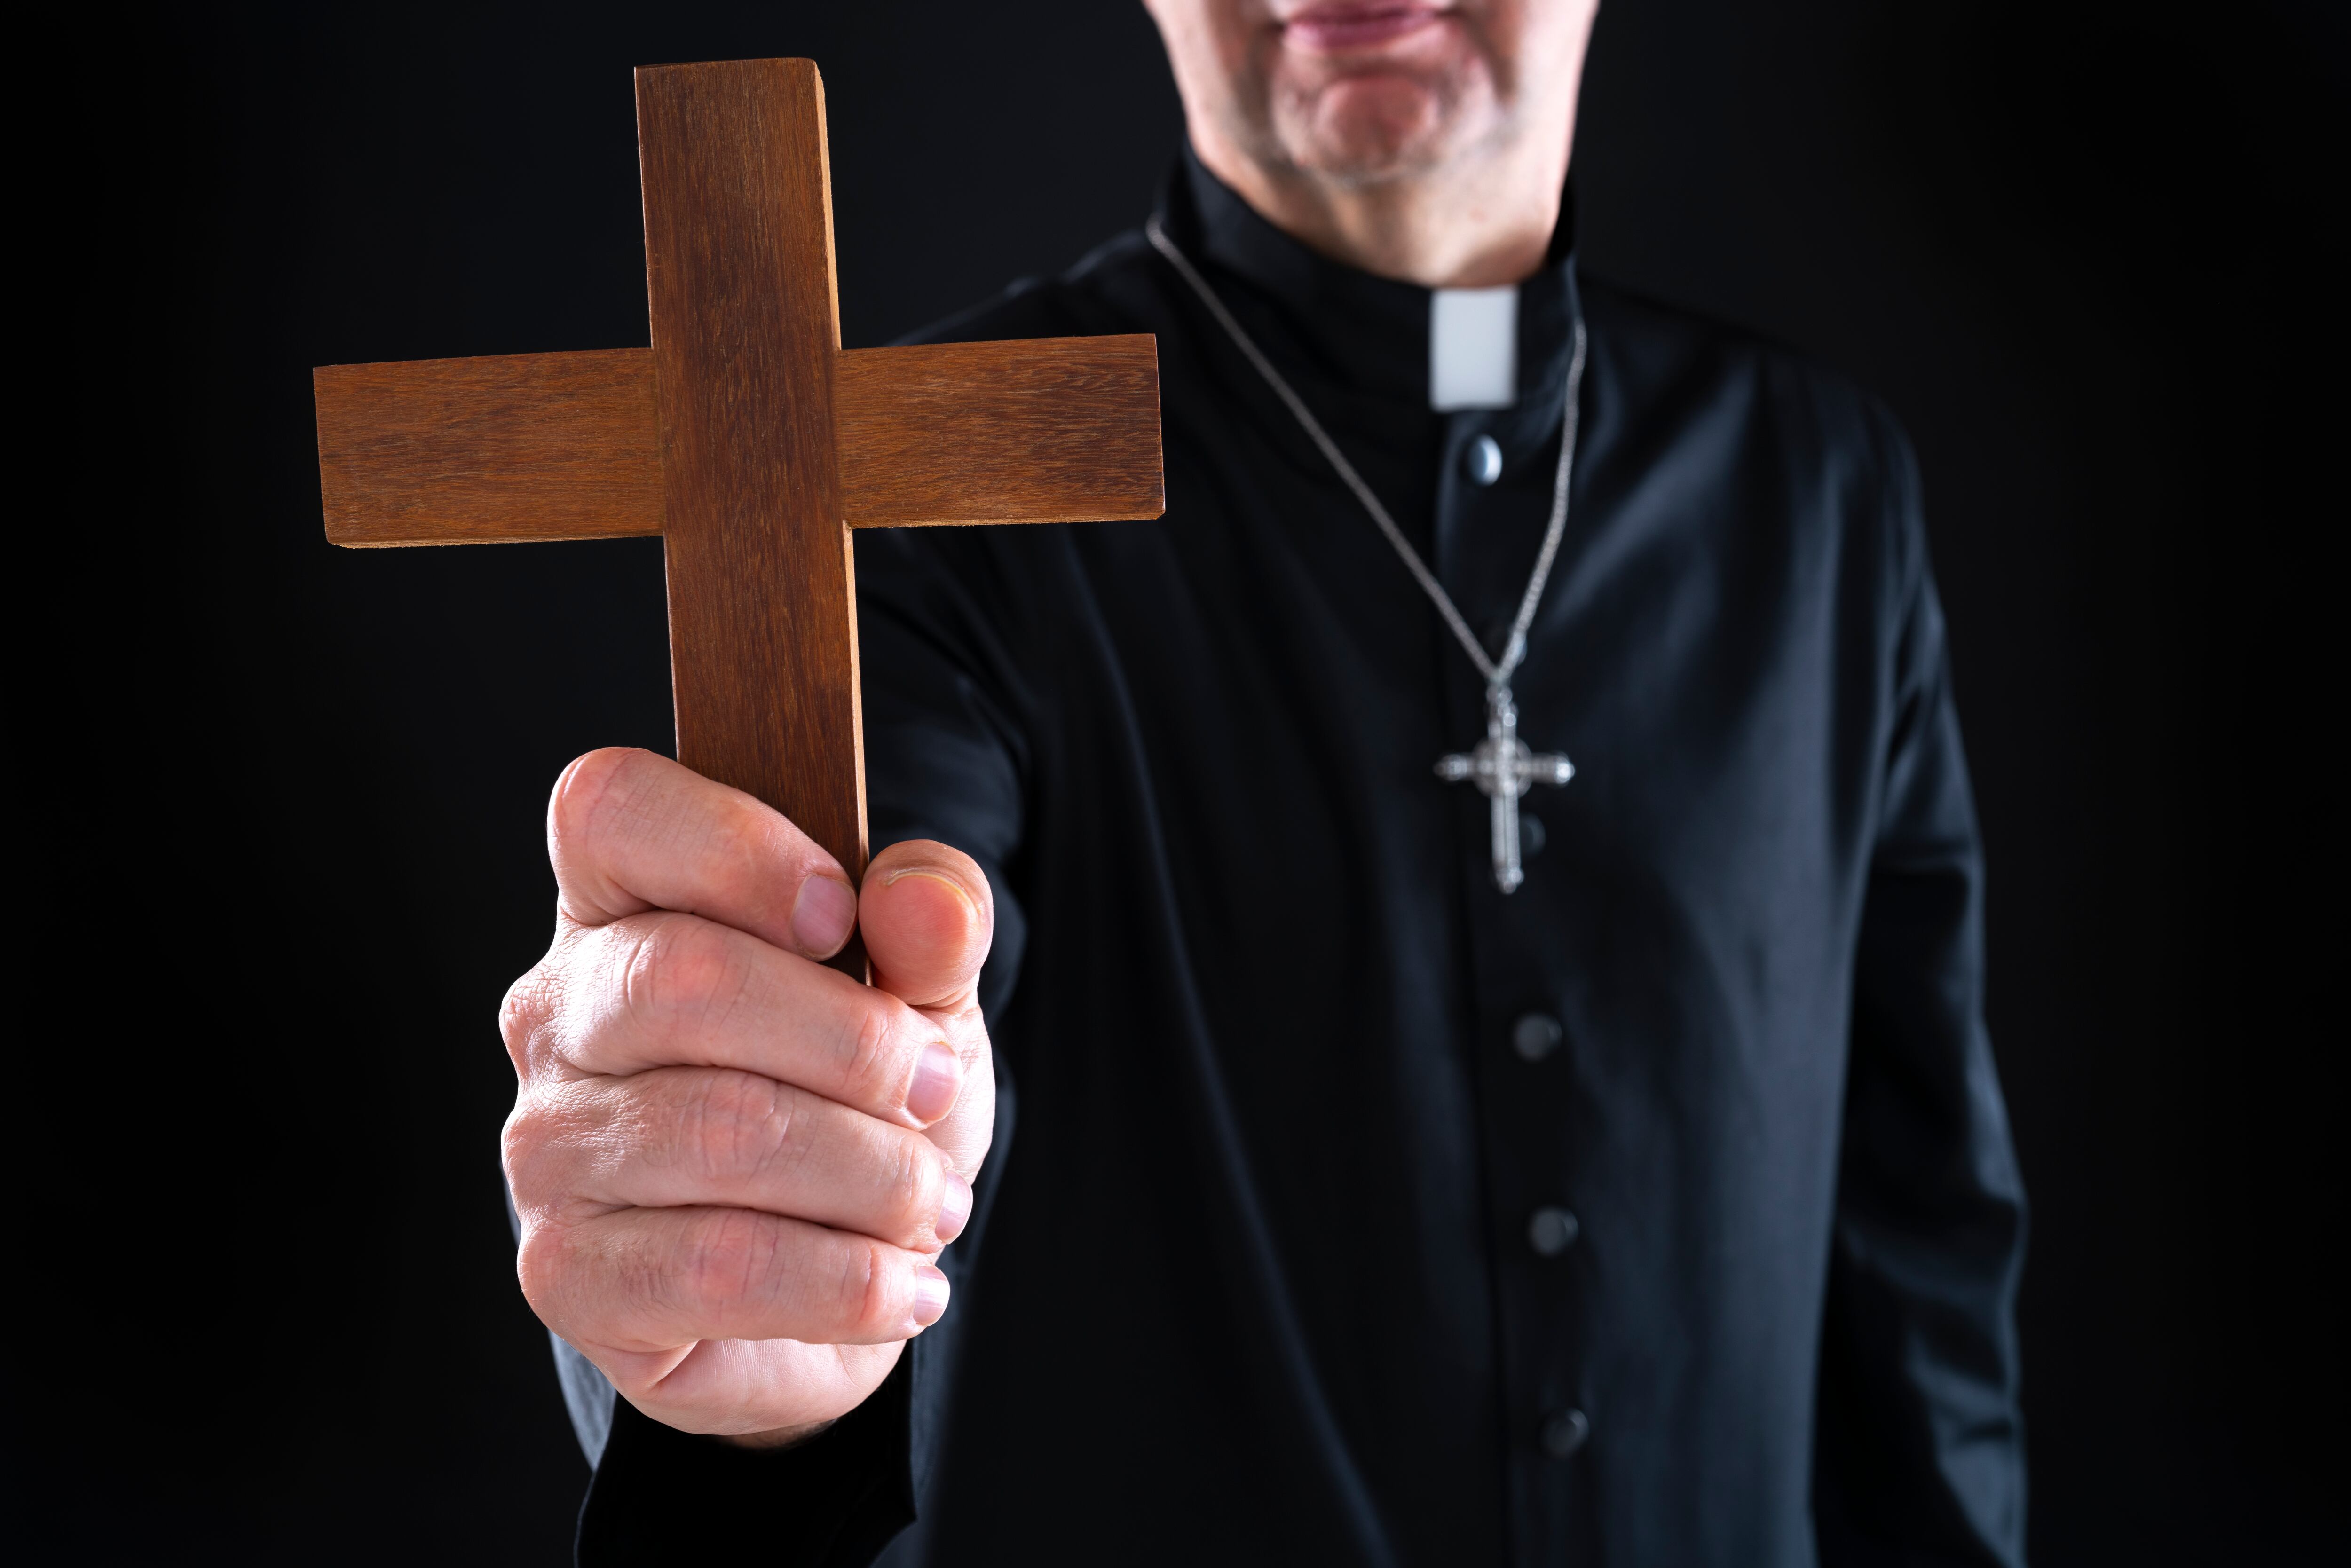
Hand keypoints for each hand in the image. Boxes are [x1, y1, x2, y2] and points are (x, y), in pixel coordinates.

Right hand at [500, 748, 995, 1444]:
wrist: (839, 1280)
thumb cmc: (859, 1103)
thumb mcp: (924, 994)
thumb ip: (934, 925)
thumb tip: (922, 902)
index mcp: (617, 905)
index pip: (609, 809)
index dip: (733, 845)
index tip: (841, 916)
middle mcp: (554, 1016)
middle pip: (683, 977)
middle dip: (855, 1041)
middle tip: (937, 1090)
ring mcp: (545, 1149)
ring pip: (722, 1129)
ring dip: (874, 1174)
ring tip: (930, 1201)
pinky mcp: (567, 1276)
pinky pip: (719, 1266)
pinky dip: (846, 1279)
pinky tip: (904, 1282)